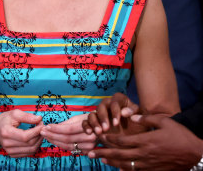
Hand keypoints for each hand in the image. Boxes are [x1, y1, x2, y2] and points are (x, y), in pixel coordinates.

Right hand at [0, 110, 43, 156]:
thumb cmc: (5, 120)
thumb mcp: (14, 114)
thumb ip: (27, 116)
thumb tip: (39, 119)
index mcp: (6, 132)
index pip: (25, 136)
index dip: (36, 131)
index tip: (41, 124)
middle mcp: (7, 143)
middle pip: (29, 143)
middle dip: (39, 135)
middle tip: (42, 127)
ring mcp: (9, 150)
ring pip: (31, 150)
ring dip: (39, 142)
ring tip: (39, 133)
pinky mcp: (12, 154)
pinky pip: (28, 153)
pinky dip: (35, 146)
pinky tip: (35, 139)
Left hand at [41, 114, 96, 153]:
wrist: (103, 129)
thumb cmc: (88, 120)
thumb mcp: (78, 118)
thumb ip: (66, 123)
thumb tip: (51, 127)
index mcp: (88, 126)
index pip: (68, 129)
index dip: (56, 128)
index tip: (46, 126)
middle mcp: (90, 138)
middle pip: (67, 138)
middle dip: (52, 135)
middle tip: (42, 131)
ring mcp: (90, 146)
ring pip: (68, 145)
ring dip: (54, 141)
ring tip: (45, 136)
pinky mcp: (87, 152)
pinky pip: (71, 149)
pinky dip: (60, 145)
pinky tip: (53, 140)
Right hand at [82, 92, 139, 135]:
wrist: (133, 141)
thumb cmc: (139, 128)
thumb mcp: (141, 120)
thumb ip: (135, 113)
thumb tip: (124, 112)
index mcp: (120, 101)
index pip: (115, 101)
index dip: (114, 111)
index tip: (116, 123)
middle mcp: (108, 105)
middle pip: (101, 106)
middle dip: (103, 117)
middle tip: (106, 128)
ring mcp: (100, 115)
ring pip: (92, 113)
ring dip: (94, 122)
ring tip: (99, 132)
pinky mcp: (95, 124)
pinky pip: (86, 122)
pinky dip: (86, 126)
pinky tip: (90, 133)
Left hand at [87, 114, 202, 170]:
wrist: (196, 154)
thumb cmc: (180, 136)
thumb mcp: (164, 122)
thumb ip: (146, 119)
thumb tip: (132, 117)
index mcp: (145, 141)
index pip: (122, 140)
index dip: (109, 139)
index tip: (100, 136)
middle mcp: (144, 154)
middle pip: (119, 154)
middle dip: (103, 153)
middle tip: (90, 152)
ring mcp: (149, 164)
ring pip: (126, 165)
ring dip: (111, 162)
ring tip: (100, 160)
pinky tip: (118, 169)